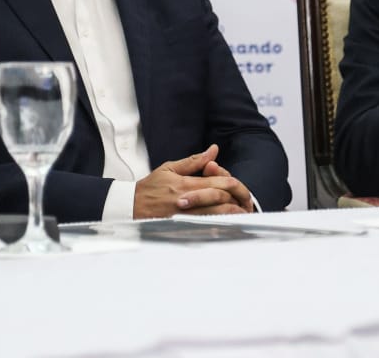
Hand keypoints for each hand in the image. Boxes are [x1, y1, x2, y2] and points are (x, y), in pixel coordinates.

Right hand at [132, 144, 251, 217]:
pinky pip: (207, 229)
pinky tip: (228, 226)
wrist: (130, 207)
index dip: (236, 186)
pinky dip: (220, 227)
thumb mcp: (170, 168)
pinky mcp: (183, 228)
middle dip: (239, 201)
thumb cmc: (150, 187)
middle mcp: (188, 200)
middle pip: (222, 200)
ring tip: (242, 214)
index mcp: (186, 183)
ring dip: (233, 215)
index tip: (243, 190)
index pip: (220, 183)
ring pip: (217, 216)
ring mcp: (186, 216)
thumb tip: (214, 150)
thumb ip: (195, 161)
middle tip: (248, 203)